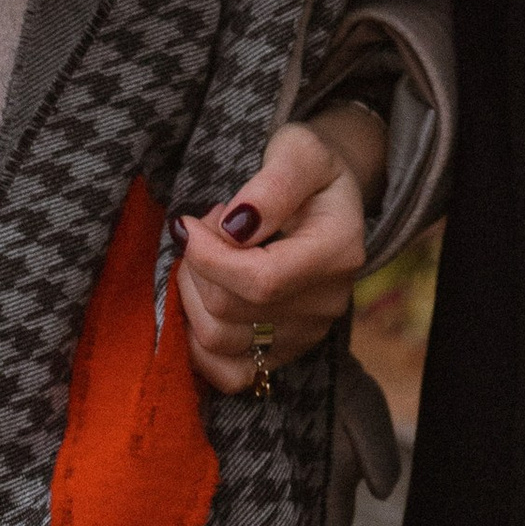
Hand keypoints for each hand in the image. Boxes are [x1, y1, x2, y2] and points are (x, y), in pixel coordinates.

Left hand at [174, 113, 383, 393]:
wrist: (329, 199)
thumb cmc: (311, 170)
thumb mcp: (299, 152)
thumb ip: (273, 185)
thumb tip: (235, 227)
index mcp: (338, 253)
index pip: (260, 280)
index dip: (208, 257)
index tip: (186, 224)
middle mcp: (327, 304)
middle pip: (231, 311)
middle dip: (197, 267)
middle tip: (204, 228)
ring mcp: (307, 336)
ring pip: (219, 341)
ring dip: (193, 296)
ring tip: (209, 256)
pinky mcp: (285, 355)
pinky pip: (228, 373)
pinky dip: (199, 342)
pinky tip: (201, 298)